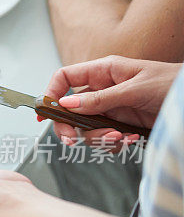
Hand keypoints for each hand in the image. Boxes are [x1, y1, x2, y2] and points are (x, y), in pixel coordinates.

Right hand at [44, 56, 178, 146]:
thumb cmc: (173, 84)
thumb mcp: (135, 89)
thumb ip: (100, 99)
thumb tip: (68, 104)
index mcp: (103, 72)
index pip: (65, 78)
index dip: (51, 93)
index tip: (44, 113)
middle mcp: (103, 90)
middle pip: (70, 110)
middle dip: (70, 126)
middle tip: (72, 139)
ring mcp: (112, 108)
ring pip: (86, 128)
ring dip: (98, 138)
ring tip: (119, 138)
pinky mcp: (122, 124)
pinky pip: (105, 138)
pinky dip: (113, 143)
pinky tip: (129, 139)